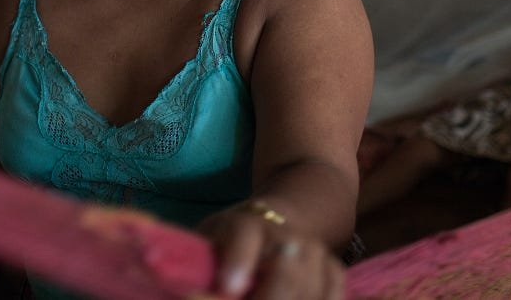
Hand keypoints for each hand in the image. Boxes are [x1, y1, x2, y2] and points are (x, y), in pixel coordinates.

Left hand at [198, 203, 344, 299]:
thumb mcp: (209, 241)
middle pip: (287, 274)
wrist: (283, 219)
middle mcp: (287, 236)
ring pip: (311, 291)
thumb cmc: (232, 241)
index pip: (244, 236)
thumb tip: (177, 281)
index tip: (227, 287)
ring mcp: (315, 253)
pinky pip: (333, 295)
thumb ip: (197, 263)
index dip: (238, 261)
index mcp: (248, 223)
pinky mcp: (333, 271)